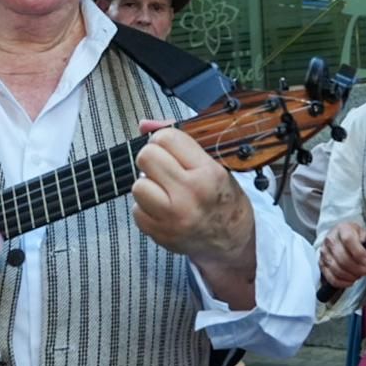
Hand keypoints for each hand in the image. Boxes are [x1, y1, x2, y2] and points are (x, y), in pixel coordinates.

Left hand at [132, 127, 256, 306]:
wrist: (230, 241)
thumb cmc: (222, 199)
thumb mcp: (213, 164)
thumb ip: (179, 141)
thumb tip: (143, 124)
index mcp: (208, 173)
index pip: (166, 138)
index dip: (163, 139)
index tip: (170, 148)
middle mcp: (189, 195)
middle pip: (146, 157)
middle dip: (152, 158)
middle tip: (164, 168)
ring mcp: (172, 217)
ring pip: (137, 185)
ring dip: (147, 185)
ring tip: (164, 190)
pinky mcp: (159, 234)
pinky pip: (136, 210)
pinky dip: (145, 207)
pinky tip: (162, 208)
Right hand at [319, 221, 365, 289]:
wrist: (339, 237)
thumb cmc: (353, 237)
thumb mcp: (364, 234)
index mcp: (342, 229)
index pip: (348, 240)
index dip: (360, 253)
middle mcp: (330, 239)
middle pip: (343, 258)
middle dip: (358, 268)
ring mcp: (324, 252)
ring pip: (337, 269)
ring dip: (351, 276)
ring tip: (360, 275)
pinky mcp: (321, 264)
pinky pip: (331, 277)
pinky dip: (342, 282)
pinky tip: (351, 280)